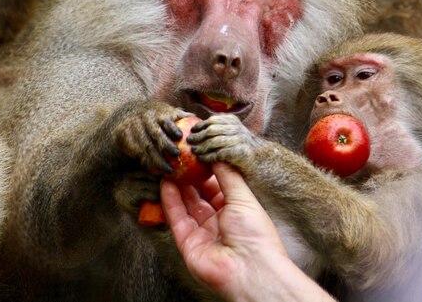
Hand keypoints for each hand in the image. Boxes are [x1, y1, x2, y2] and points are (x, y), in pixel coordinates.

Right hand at [161, 162, 335, 301]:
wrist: (250, 270)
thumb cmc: (255, 235)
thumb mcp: (243, 197)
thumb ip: (227, 175)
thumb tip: (217, 154)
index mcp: (235, 210)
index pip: (217, 185)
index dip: (206, 169)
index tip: (197, 152)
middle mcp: (217, 220)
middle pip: (198, 194)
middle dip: (189, 175)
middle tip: (180, 157)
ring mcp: (201, 231)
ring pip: (184, 204)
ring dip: (176, 185)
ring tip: (170, 165)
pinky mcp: (187, 242)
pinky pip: (176, 217)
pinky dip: (170, 200)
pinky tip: (166, 183)